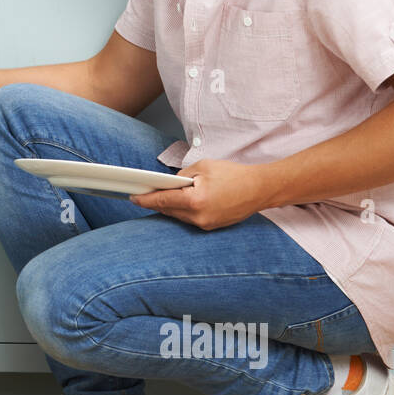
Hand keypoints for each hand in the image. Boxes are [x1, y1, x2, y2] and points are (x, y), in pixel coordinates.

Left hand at [129, 159, 268, 230]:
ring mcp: (206, 224)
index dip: (145, 199)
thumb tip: (170, 184)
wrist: (260, 189)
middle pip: (169, 211)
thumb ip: (182, 175)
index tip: (133, 197)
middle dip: (156, 202)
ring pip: (179, 217)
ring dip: (170, 207)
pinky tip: (179, 203)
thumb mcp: (203, 167)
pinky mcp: (212, 227)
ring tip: (160, 196)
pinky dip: (183, 211)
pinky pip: (190, 219)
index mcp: (196, 200)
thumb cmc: (234, 175)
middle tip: (143, 193)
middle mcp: (199, 217)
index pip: (163, 201)